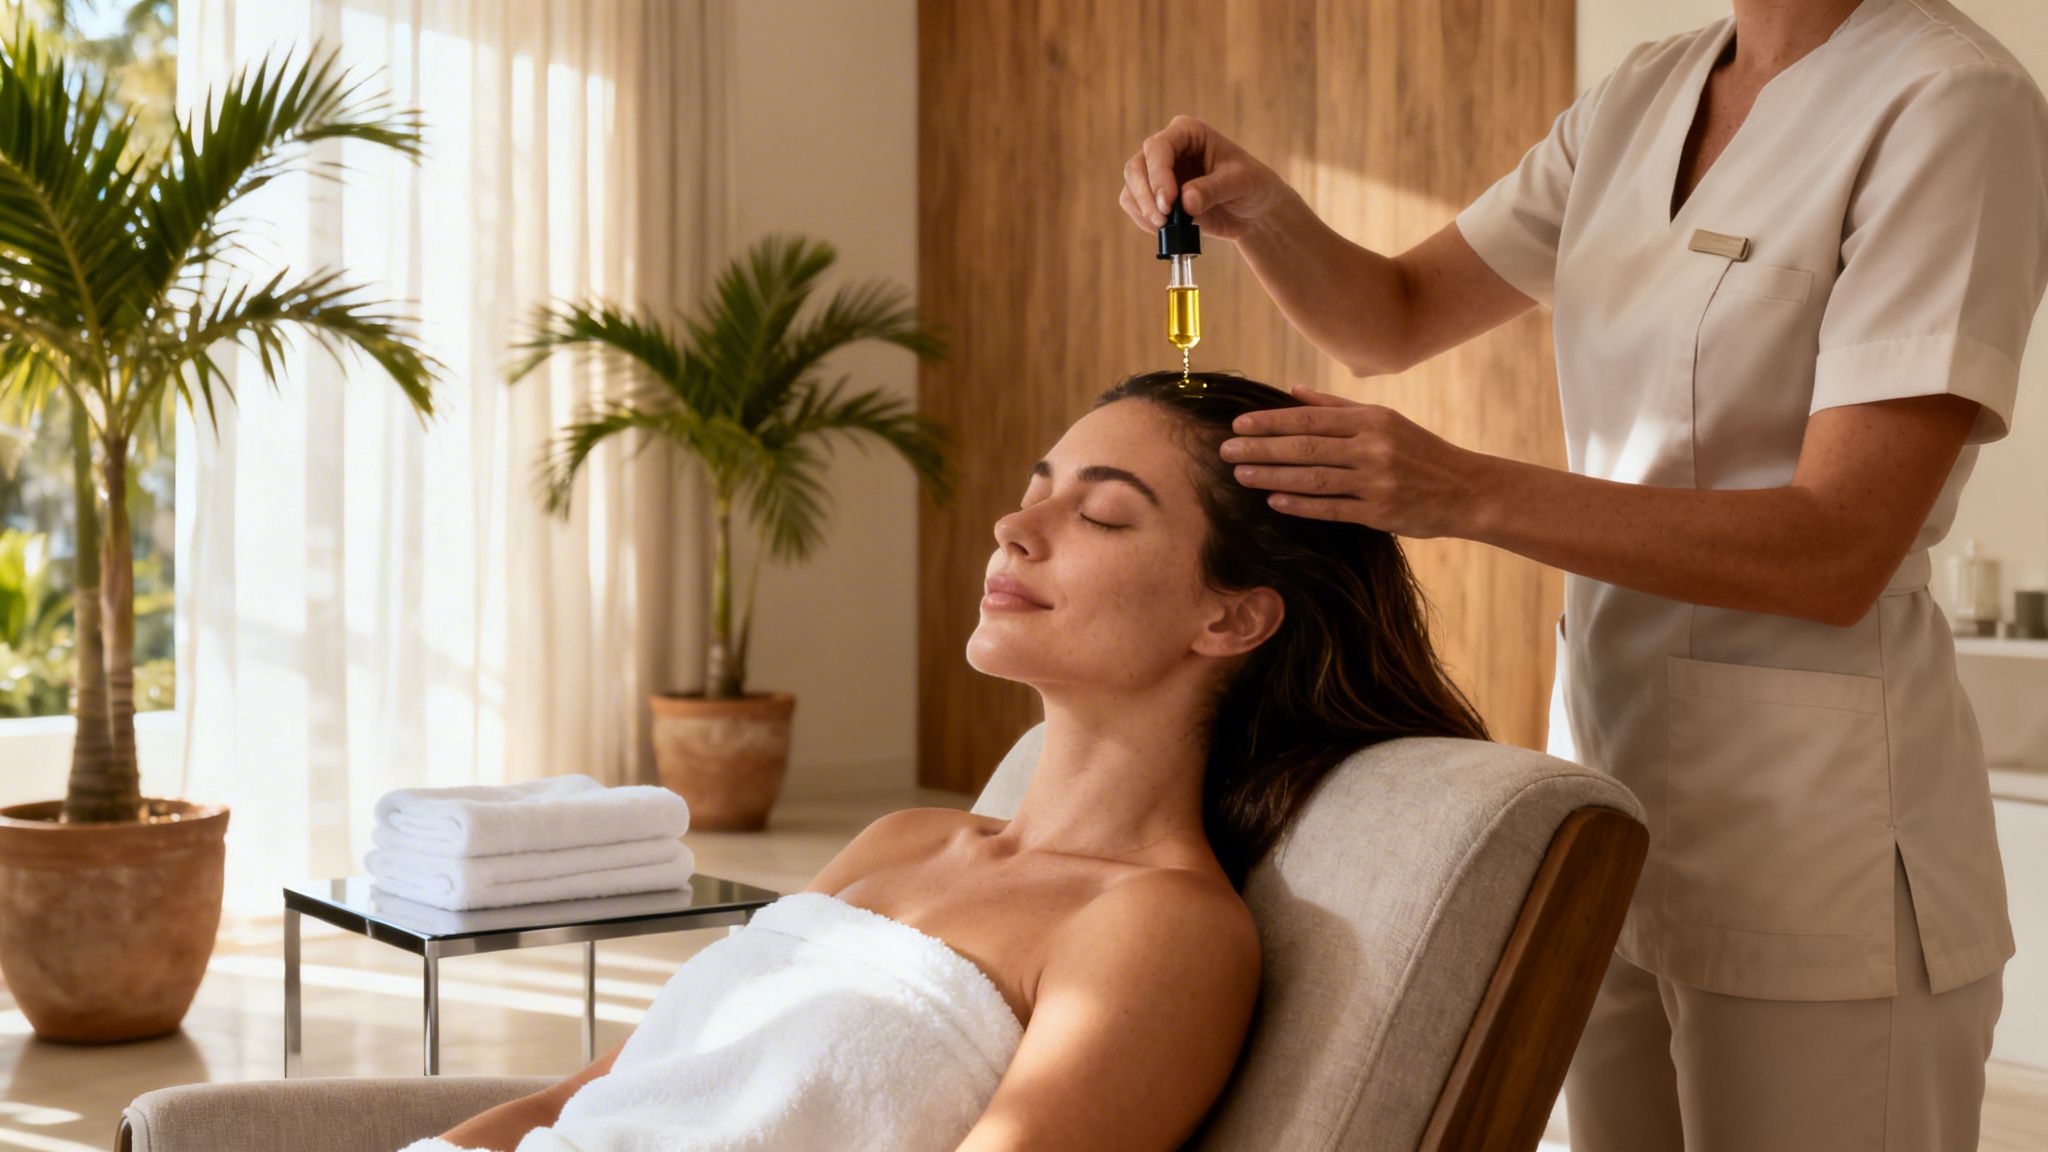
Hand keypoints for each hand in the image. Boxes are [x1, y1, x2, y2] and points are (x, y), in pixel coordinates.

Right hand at [1120, 116, 1291, 241]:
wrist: (1252, 211)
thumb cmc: (1251, 186)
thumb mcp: (1241, 183)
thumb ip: (1214, 189)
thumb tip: (1186, 201)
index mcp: (1187, 132)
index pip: (1158, 147)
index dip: (1158, 175)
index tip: (1169, 203)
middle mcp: (1167, 148)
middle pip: (1136, 167)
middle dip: (1146, 196)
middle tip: (1163, 221)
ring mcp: (1157, 172)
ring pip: (1131, 187)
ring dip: (1143, 210)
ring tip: (1166, 228)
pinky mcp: (1154, 195)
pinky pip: (1134, 206)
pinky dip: (1144, 220)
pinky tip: (1163, 230)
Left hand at [1219, 386, 1489, 538]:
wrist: (1466, 490)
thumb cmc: (1419, 452)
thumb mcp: (1384, 420)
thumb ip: (1337, 406)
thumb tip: (1292, 390)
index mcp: (1372, 420)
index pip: (1310, 418)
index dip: (1271, 422)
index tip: (1239, 425)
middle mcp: (1373, 447)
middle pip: (1305, 446)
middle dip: (1260, 449)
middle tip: (1225, 452)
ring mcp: (1376, 482)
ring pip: (1313, 477)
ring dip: (1272, 476)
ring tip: (1240, 476)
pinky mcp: (1379, 513)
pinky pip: (1331, 509)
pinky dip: (1300, 505)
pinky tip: (1274, 501)